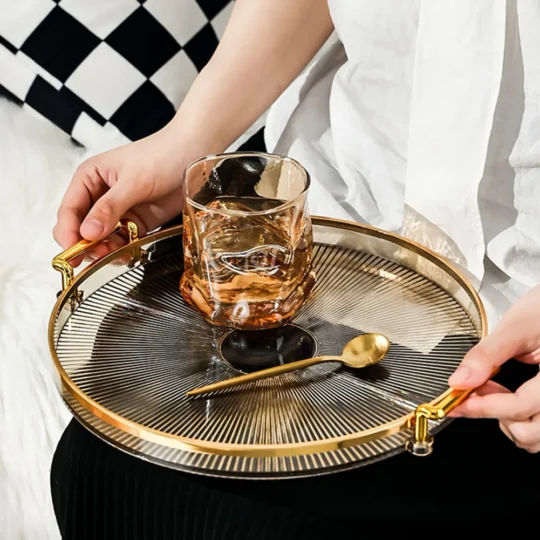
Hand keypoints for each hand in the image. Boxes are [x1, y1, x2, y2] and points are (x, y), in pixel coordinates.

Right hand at [53, 126, 194, 261]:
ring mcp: (118, 211)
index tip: (72, 254)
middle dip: (85, 245)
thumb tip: (88, 233)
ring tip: (112, 255)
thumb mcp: (133, 181)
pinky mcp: (137, 223)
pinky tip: (125, 254)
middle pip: (82, 229)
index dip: (68, 234)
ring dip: (104, 250)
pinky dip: (121, 251)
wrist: (193, 155)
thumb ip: (110, 208)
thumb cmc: (161, 156)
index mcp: (89, 179)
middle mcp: (100, 196)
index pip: (69, 211)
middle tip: (97, 255)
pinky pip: (122, 242)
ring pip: (101, 239)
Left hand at [449, 285, 539, 452]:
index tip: (457, 402)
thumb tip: (459, 381)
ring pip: (534, 435)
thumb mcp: (516, 327)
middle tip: (476, 390)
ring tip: (492, 392)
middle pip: (529, 431)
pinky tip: (504, 396)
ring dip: (508, 420)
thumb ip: (487, 355)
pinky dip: (518, 419)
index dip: (483, 406)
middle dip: (497, 415)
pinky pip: (537, 426)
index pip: (520, 406)